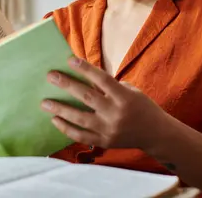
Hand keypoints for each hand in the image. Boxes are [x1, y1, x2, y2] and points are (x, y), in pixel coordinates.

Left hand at [41, 56, 164, 149]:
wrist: (156, 134)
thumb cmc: (140, 106)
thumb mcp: (129, 91)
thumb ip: (107, 87)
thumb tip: (81, 77)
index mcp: (124, 97)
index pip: (102, 79)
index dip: (85, 69)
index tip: (69, 59)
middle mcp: (116, 113)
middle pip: (87, 97)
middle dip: (67, 85)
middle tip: (50, 76)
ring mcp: (110, 130)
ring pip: (80, 118)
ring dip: (60, 109)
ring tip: (44, 102)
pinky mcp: (105, 142)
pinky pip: (81, 136)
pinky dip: (67, 128)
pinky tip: (55, 120)